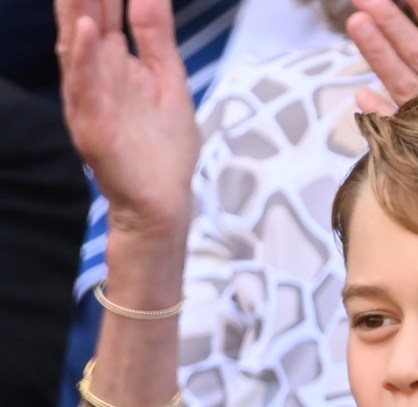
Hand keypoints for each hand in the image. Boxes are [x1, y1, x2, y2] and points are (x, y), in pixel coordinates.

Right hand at [56, 0, 199, 236]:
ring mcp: (90, 99)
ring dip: (76, 8)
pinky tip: (87, 30)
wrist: (163, 202)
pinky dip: (84, 59)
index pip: (104, 7)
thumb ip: (156, 35)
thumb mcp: (168, 79)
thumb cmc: (164, 147)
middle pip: (84, 16)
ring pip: (77, 46)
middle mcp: (95, 74)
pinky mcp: (92, 126)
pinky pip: (85, 88)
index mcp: (114, 60)